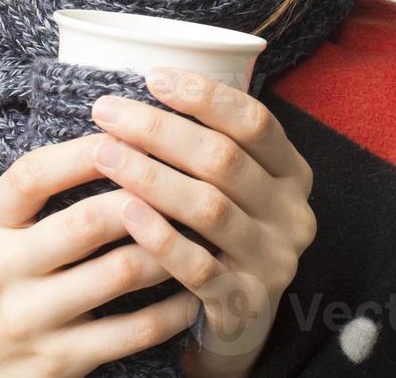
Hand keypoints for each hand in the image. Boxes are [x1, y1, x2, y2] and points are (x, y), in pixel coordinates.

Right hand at [0, 133, 201, 377]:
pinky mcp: (61, 361)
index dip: (86, 151)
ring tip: (202, 231)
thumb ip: (42, 190)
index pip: (34, 174)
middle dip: (147, 198)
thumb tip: (120, 134)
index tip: (132, 134)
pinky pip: (134, 330)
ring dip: (171, 249)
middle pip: (88, 221)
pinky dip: (174, 308)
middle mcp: (2, 269)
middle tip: (189, 183)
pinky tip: (195, 289)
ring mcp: (31, 319)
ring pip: (121, 273)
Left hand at [89, 68, 317, 377]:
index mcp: (292, 174)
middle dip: (160, 130)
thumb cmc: (221, 230)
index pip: (255, 122)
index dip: (204, 96)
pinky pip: (198, 268)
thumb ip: (209, 140)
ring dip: (151, 176)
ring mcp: (273, 262)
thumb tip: (144, 79)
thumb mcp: (234, 184)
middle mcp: (293, 215)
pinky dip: (160, 238)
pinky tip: (125, 212)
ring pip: (209, 209)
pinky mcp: (245, 303)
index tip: (151, 76)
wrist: (238, 317)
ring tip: (102, 152)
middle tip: (107, 111)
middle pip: (224, 160)